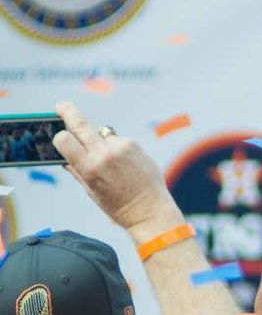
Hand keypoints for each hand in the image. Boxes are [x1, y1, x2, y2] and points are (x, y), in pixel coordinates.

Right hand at [52, 102, 179, 233]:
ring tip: (114, 165)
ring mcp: (120, 147)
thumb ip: (76, 170)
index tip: (58, 133)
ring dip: (101, 143)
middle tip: (61, 105)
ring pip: (101, 135)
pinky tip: (126, 164)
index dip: (60, 137)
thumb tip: (64, 155)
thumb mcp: (90, 190)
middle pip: (80, 123)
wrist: (149, 209)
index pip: (64, 139)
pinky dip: (117, 148)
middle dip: (67, 111)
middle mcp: (103, 154)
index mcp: (88, 168)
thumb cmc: (117, 205)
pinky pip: (117, 140)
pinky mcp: (133, 144)